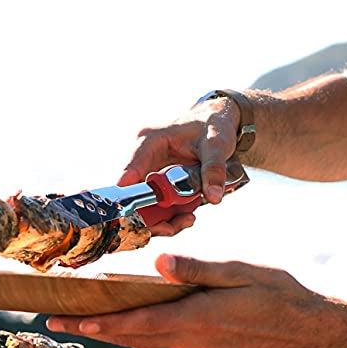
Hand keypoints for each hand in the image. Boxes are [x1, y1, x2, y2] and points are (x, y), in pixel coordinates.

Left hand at [46, 254, 325, 347]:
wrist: (308, 329)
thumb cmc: (280, 296)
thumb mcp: (241, 272)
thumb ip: (198, 269)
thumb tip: (161, 263)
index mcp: (197, 319)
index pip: (136, 323)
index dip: (98, 322)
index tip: (69, 319)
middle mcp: (192, 341)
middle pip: (130, 337)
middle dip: (91, 330)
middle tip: (57, 323)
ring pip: (142, 345)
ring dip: (110, 335)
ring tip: (80, 325)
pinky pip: (160, 346)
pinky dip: (135, 338)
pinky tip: (125, 329)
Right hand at [120, 97, 243, 235]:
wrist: (220, 120)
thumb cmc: (214, 124)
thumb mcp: (217, 145)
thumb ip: (214, 170)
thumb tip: (213, 197)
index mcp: (150, 141)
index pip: (129, 174)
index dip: (126, 200)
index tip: (132, 220)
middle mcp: (144, 157)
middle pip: (134, 195)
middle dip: (150, 217)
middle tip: (172, 227)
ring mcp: (151, 170)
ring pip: (145, 203)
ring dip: (162, 219)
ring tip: (187, 220)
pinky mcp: (160, 181)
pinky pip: (157, 203)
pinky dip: (170, 214)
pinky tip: (187, 215)